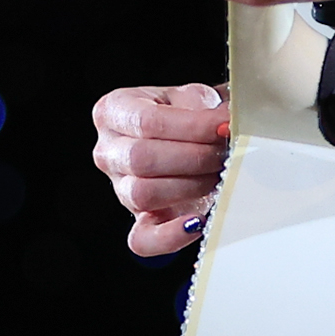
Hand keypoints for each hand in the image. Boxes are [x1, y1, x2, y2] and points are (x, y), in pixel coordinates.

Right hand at [88, 82, 230, 257]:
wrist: (194, 138)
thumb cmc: (189, 114)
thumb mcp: (191, 96)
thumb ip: (201, 106)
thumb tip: (224, 123)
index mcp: (113, 111)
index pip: (147, 122)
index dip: (191, 126)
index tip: (225, 125)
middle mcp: (108, 152)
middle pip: (141, 159)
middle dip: (194, 156)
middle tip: (226, 151)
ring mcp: (120, 189)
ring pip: (143, 194)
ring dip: (190, 185)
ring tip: (218, 174)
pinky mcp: (139, 221)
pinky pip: (143, 240)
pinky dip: (171, 236)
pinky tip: (197, 222)